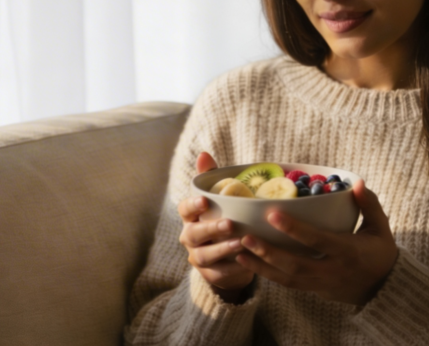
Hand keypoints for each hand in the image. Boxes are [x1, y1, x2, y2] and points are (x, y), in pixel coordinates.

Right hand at [177, 152, 255, 299]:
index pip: (184, 209)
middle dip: (211, 229)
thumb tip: (204, 153)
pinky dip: (231, 269)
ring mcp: (198, 258)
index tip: (205, 200)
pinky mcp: (210, 275)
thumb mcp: (220, 200)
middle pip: (194, 234)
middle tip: (230, 224)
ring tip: (241, 243)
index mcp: (190, 217)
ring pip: (205, 256)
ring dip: (222, 250)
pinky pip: (218, 274)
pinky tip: (245, 264)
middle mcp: (190, 237)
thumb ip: (211, 178)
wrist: (230, 257)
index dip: (192, 205)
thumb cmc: (223, 219)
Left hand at [234, 179, 397, 305]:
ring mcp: (321, 284)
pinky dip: (267, 274)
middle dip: (268, 252)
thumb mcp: (380, 228)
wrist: (383, 289)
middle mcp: (331, 270)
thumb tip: (356, 182)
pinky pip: (287, 284)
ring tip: (238, 250)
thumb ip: (369, 204)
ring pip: (286, 278)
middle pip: (295, 264)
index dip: (295, 229)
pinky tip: (248, 262)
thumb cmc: (380, 252)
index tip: (272, 214)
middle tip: (244, 236)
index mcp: (348, 251)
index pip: (318, 240)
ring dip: (260, 265)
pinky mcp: (313, 290)